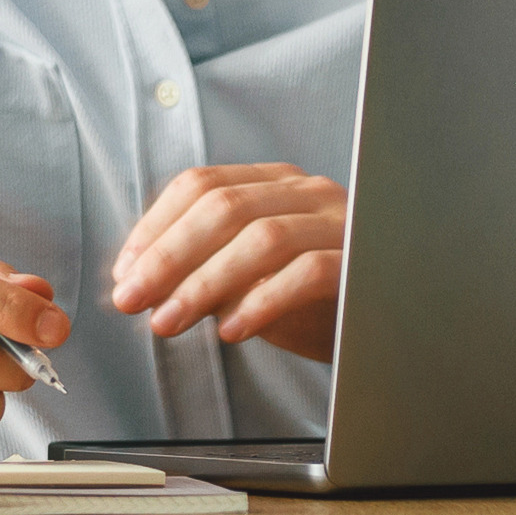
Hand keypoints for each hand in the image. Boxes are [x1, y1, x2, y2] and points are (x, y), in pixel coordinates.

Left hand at [110, 164, 345, 363]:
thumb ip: (207, 268)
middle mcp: (306, 192)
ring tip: (168, 322)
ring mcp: (337, 223)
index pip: (202, 184)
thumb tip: (141, 281)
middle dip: (167, 254)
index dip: (155, 225)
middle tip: (130, 299)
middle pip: (223, 206)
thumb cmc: (316, 302)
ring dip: (203, 282)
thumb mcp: (253, 279)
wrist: (391, 325)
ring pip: (260, 237)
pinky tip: (232, 331)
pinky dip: (262, 301)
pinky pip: (306, 273)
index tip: (124, 270)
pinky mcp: (359, 262)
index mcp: (274, 183)